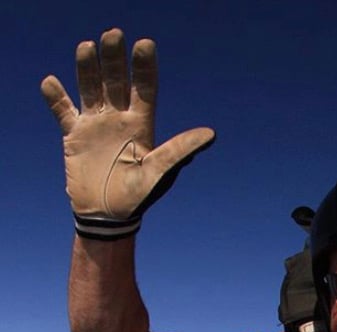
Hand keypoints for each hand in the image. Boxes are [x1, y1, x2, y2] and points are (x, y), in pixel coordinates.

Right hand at [41, 28, 214, 221]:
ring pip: (90, 87)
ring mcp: (96, 125)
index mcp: (141, 124)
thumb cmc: (139, 197)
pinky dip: (56, 97)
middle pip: (115, 80)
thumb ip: (181, 150)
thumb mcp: (161, 171)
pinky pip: (63, 110)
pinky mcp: (74, 135)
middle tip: (113, 35)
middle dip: (114, 58)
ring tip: (87, 47)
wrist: (108, 216)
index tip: (145, 43)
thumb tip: (211, 134)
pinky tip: (51, 82)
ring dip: (87, 67)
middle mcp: (119, 119)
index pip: (144, 88)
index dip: (144, 66)